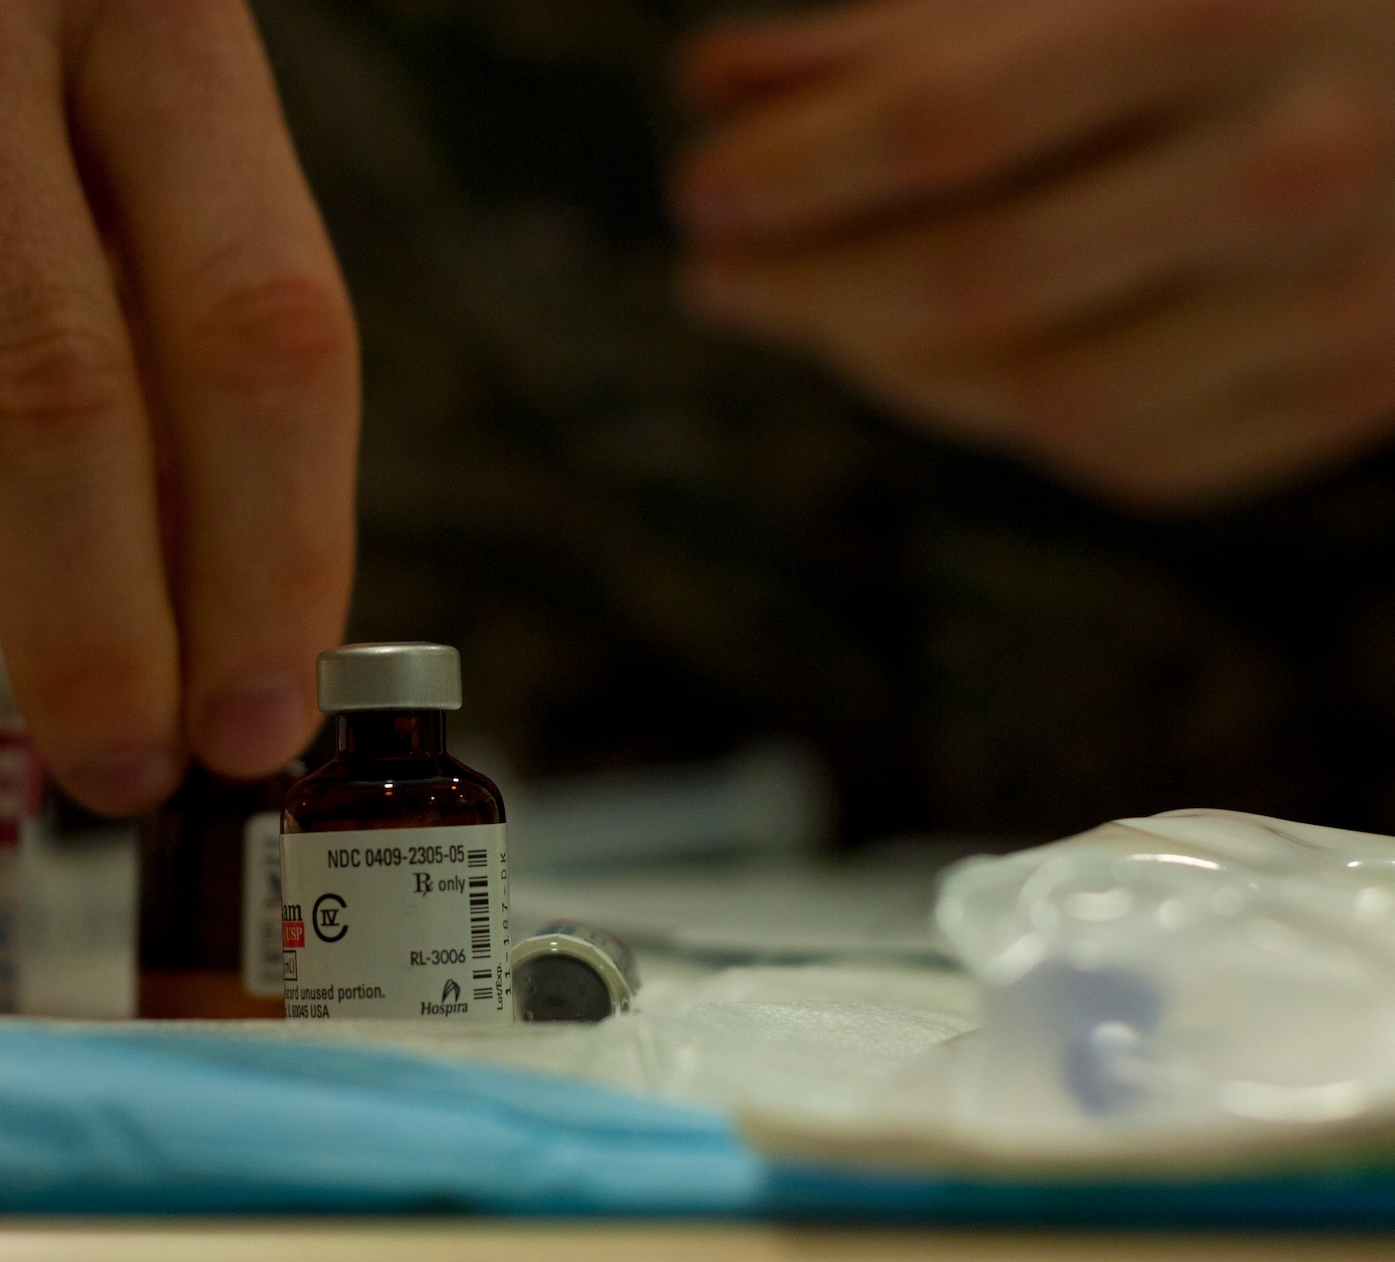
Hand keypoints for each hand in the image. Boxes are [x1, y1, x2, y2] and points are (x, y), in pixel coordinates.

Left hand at [673, 0, 1394, 510]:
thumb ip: (908, 27)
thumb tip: (713, 84)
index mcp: (1217, 11)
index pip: (943, 126)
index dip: (793, 174)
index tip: (698, 196)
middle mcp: (1293, 163)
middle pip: (973, 282)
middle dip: (808, 290)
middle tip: (714, 277)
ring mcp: (1344, 297)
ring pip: (1039, 396)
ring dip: (890, 367)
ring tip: (817, 316)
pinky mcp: (1365, 390)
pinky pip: (1129, 453)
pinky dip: (1010, 419)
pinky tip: (950, 364)